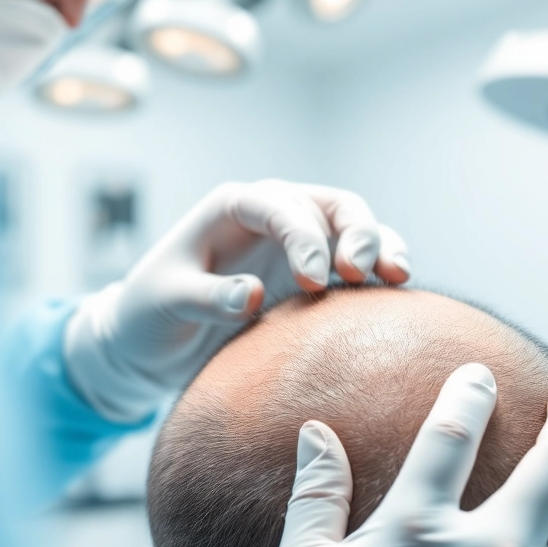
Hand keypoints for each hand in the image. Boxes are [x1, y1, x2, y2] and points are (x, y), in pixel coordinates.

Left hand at [63, 180, 409, 421]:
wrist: (152, 341)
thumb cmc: (150, 312)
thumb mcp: (167, 303)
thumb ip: (207, 298)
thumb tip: (254, 296)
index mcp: (232, 207)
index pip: (280, 205)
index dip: (303, 235)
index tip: (312, 278)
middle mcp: (272, 215)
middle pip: (331, 206)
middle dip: (354, 232)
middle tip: (360, 274)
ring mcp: (297, 242)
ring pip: (354, 228)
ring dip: (379, 246)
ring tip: (396, 276)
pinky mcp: (313, 272)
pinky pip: (357, 261)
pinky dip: (381, 269)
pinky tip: (397, 291)